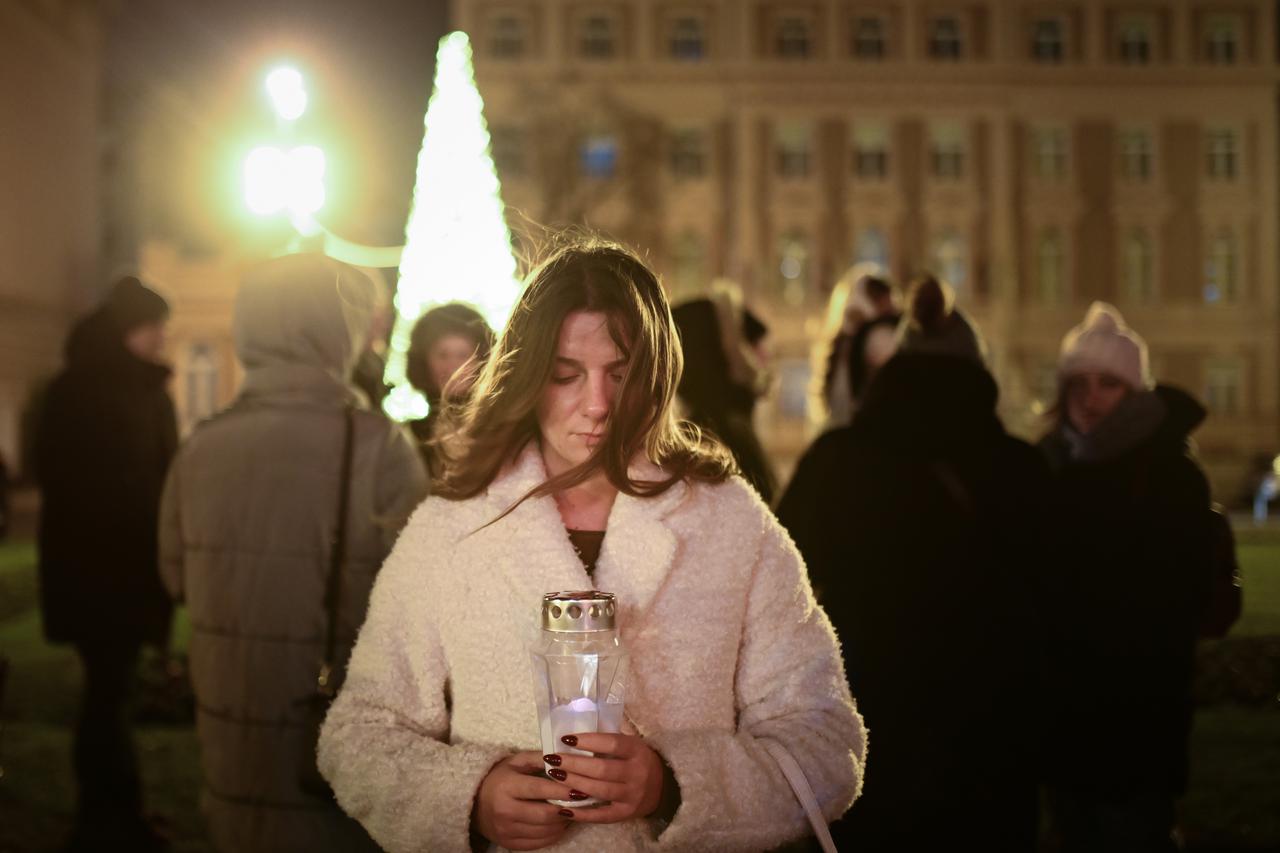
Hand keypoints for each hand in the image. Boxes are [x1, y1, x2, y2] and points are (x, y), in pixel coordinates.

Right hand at [473, 752, 574, 850]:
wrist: (474, 803)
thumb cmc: (500, 777)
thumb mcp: (516, 761)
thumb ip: (540, 758)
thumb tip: (566, 759)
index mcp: (506, 786)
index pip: (540, 789)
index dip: (562, 790)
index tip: (581, 789)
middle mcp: (504, 811)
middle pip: (545, 815)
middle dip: (567, 809)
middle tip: (581, 803)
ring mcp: (506, 830)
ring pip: (545, 831)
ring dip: (563, 823)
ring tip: (573, 811)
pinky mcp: (509, 844)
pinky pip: (539, 843)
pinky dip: (554, 834)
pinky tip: (560, 823)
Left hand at [542, 733, 665, 824]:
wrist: (661, 787)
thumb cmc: (637, 760)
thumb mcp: (630, 744)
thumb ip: (608, 740)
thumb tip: (573, 736)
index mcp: (637, 750)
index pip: (612, 743)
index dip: (588, 741)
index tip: (566, 738)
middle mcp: (637, 773)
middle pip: (602, 769)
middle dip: (574, 764)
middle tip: (553, 759)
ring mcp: (632, 795)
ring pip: (599, 790)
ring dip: (574, 783)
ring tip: (554, 776)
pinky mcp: (626, 814)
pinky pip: (601, 815)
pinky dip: (581, 813)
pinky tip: (563, 807)